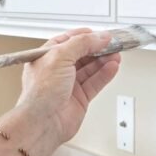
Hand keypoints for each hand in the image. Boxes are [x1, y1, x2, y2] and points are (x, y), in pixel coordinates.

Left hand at [17, 28, 121, 144]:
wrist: (43, 122)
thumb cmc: (40, 93)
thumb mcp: (59, 56)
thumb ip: (81, 44)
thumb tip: (98, 37)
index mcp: (46, 57)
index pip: (68, 41)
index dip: (85, 36)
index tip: (100, 34)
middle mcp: (57, 70)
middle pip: (82, 54)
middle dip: (98, 48)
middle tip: (112, 43)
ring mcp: (69, 84)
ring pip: (91, 68)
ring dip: (104, 60)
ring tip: (116, 54)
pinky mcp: (80, 98)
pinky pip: (95, 82)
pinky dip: (105, 74)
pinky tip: (113, 67)